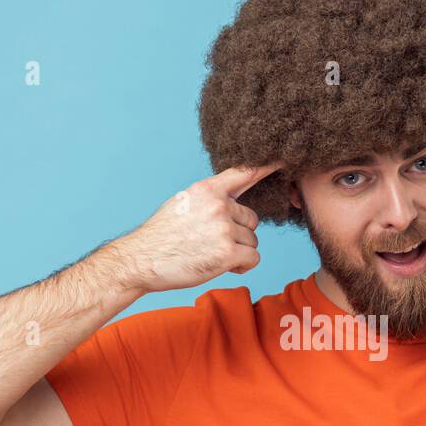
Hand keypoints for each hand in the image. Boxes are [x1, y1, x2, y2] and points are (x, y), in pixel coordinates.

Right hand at [117, 161, 283, 292]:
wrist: (141, 259)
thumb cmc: (161, 236)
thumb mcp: (183, 203)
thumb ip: (209, 199)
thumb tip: (230, 202)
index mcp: (207, 189)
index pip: (243, 173)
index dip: (266, 166)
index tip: (285, 159)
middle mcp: (218, 205)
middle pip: (251, 219)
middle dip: (238, 233)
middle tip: (211, 242)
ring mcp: (224, 228)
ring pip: (252, 240)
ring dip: (238, 251)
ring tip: (209, 254)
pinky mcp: (228, 252)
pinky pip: (253, 258)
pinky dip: (242, 266)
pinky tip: (222, 266)